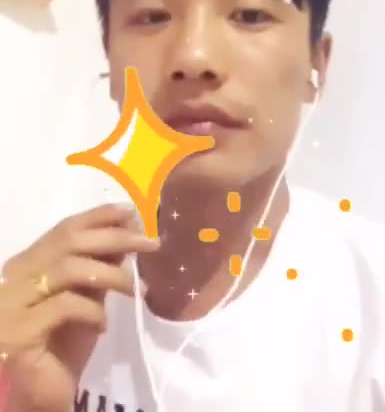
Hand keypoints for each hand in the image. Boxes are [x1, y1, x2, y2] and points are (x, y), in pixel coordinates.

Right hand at [0, 204, 158, 411]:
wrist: (40, 394)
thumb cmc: (65, 343)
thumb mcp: (87, 298)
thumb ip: (100, 268)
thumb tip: (130, 236)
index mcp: (29, 263)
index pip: (66, 229)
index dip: (100, 216)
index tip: (132, 211)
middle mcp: (15, 276)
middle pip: (69, 242)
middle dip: (116, 237)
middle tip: (150, 243)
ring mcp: (11, 303)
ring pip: (68, 269)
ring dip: (112, 275)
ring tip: (137, 290)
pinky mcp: (18, 332)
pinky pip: (65, 306)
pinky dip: (93, 311)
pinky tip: (104, 325)